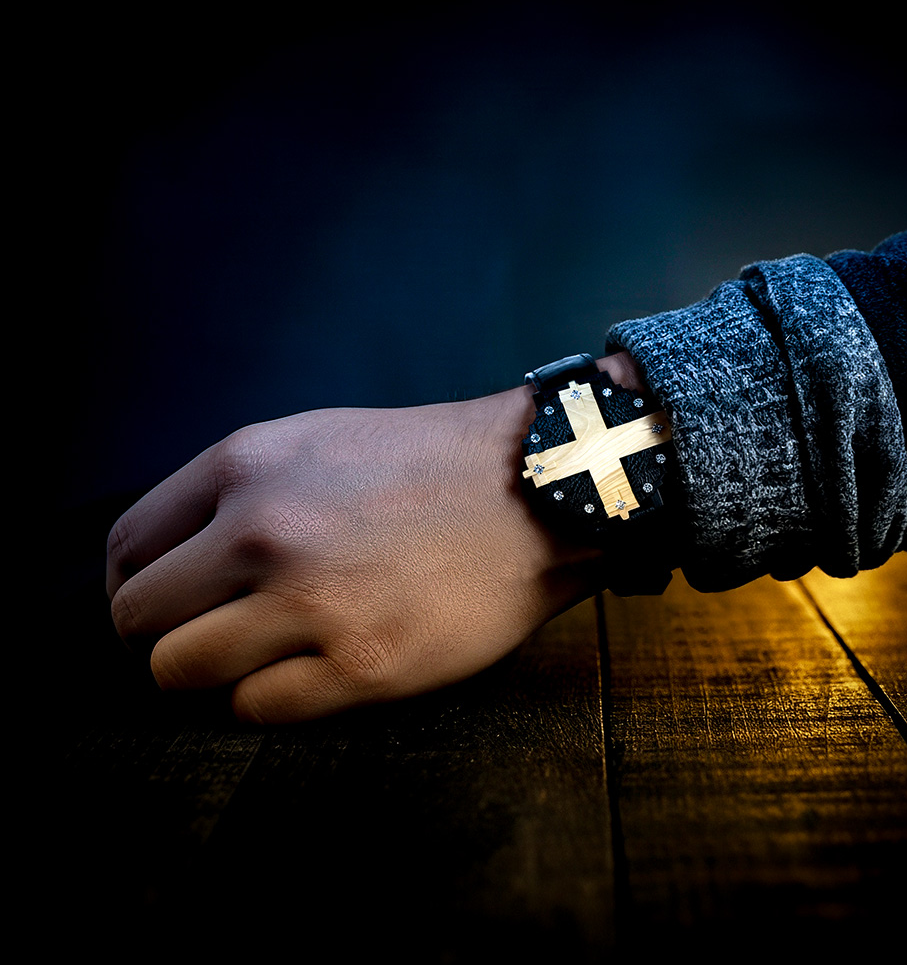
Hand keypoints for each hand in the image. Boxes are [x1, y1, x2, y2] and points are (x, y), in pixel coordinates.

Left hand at [107, 379, 614, 722]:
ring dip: (209, 673)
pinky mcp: (363, 667)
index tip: (157, 608)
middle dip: (160, 637)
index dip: (131, 587)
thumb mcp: (317, 440)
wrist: (536, 490)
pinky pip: (256, 708)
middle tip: (205, 639)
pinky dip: (268, 697)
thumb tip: (179, 559)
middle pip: (138, 618)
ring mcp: (313, 604)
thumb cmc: (429, 464)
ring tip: (256, 659)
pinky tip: (310, 670)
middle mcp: (265, 532)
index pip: (127, 546)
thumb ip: (237, 491)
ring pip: (181, 672)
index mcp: (247, 466)